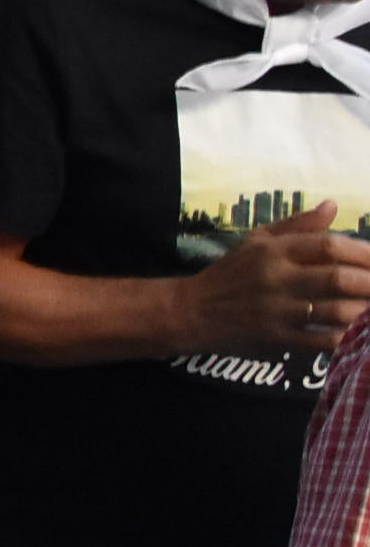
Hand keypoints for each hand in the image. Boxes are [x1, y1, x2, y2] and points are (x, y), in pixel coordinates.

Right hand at [177, 204, 369, 353]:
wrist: (193, 310)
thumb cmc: (231, 273)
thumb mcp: (257, 240)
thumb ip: (298, 225)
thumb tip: (333, 206)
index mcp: (274, 250)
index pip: (329, 246)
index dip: (363, 253)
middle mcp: (277, 278)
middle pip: (337, 278)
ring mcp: (278, 310)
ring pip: (336, 312)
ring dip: (365, 312)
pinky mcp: (278, 338)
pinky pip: (323, 340)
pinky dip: (348, 338)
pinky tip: (359, 333)